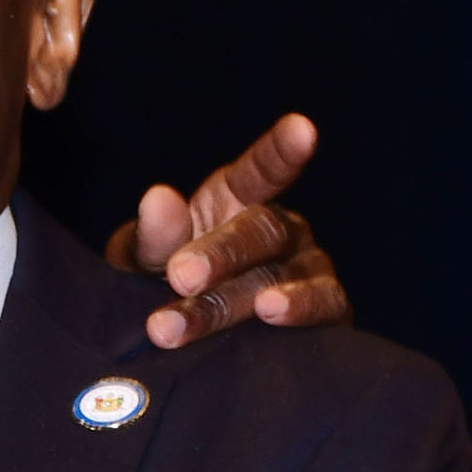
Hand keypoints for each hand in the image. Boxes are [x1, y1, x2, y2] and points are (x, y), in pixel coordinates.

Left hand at [104, 112, 355, 348]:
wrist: (184, 342)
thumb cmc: (162, 285)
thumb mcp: (143, 259)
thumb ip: (151, 234)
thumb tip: (158, 198)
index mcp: (237, 200)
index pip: (263, 168)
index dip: (282, 149)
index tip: (303, 128)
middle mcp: (282, 228)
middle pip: (260, 230)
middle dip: (218, 255)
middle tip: (179, 276)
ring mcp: (309, 267)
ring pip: (282, 276)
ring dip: (237, 299)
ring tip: (224, 310)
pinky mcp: (328, 310)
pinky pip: (324, 306)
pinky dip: (302, 309)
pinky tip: (272, 315)